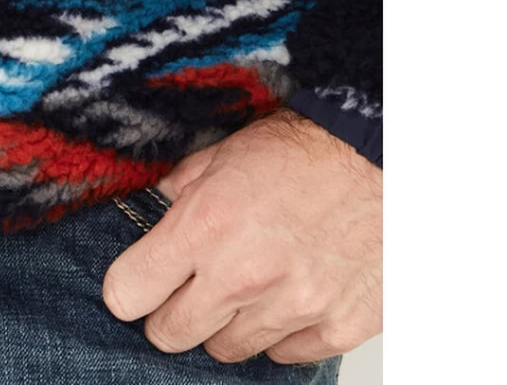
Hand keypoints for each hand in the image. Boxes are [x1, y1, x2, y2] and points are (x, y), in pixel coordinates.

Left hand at [102, 107, 380, 363]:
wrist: (379, 158)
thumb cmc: (303, 150)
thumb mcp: (223, 152)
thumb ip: (181, 189)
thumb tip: (153, 208)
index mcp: (205, 225)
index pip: (129, 292)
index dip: (126, 289)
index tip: (134, 285)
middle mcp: (244, 275)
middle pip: (172, 334)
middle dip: (170, 314)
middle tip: (185, 290)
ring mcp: (292, 308)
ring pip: (228, 350)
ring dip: (228, 323)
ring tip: (246, 284)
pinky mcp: (336, 328)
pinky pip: (284, 356)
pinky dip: (279, 333)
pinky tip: (286, 295)